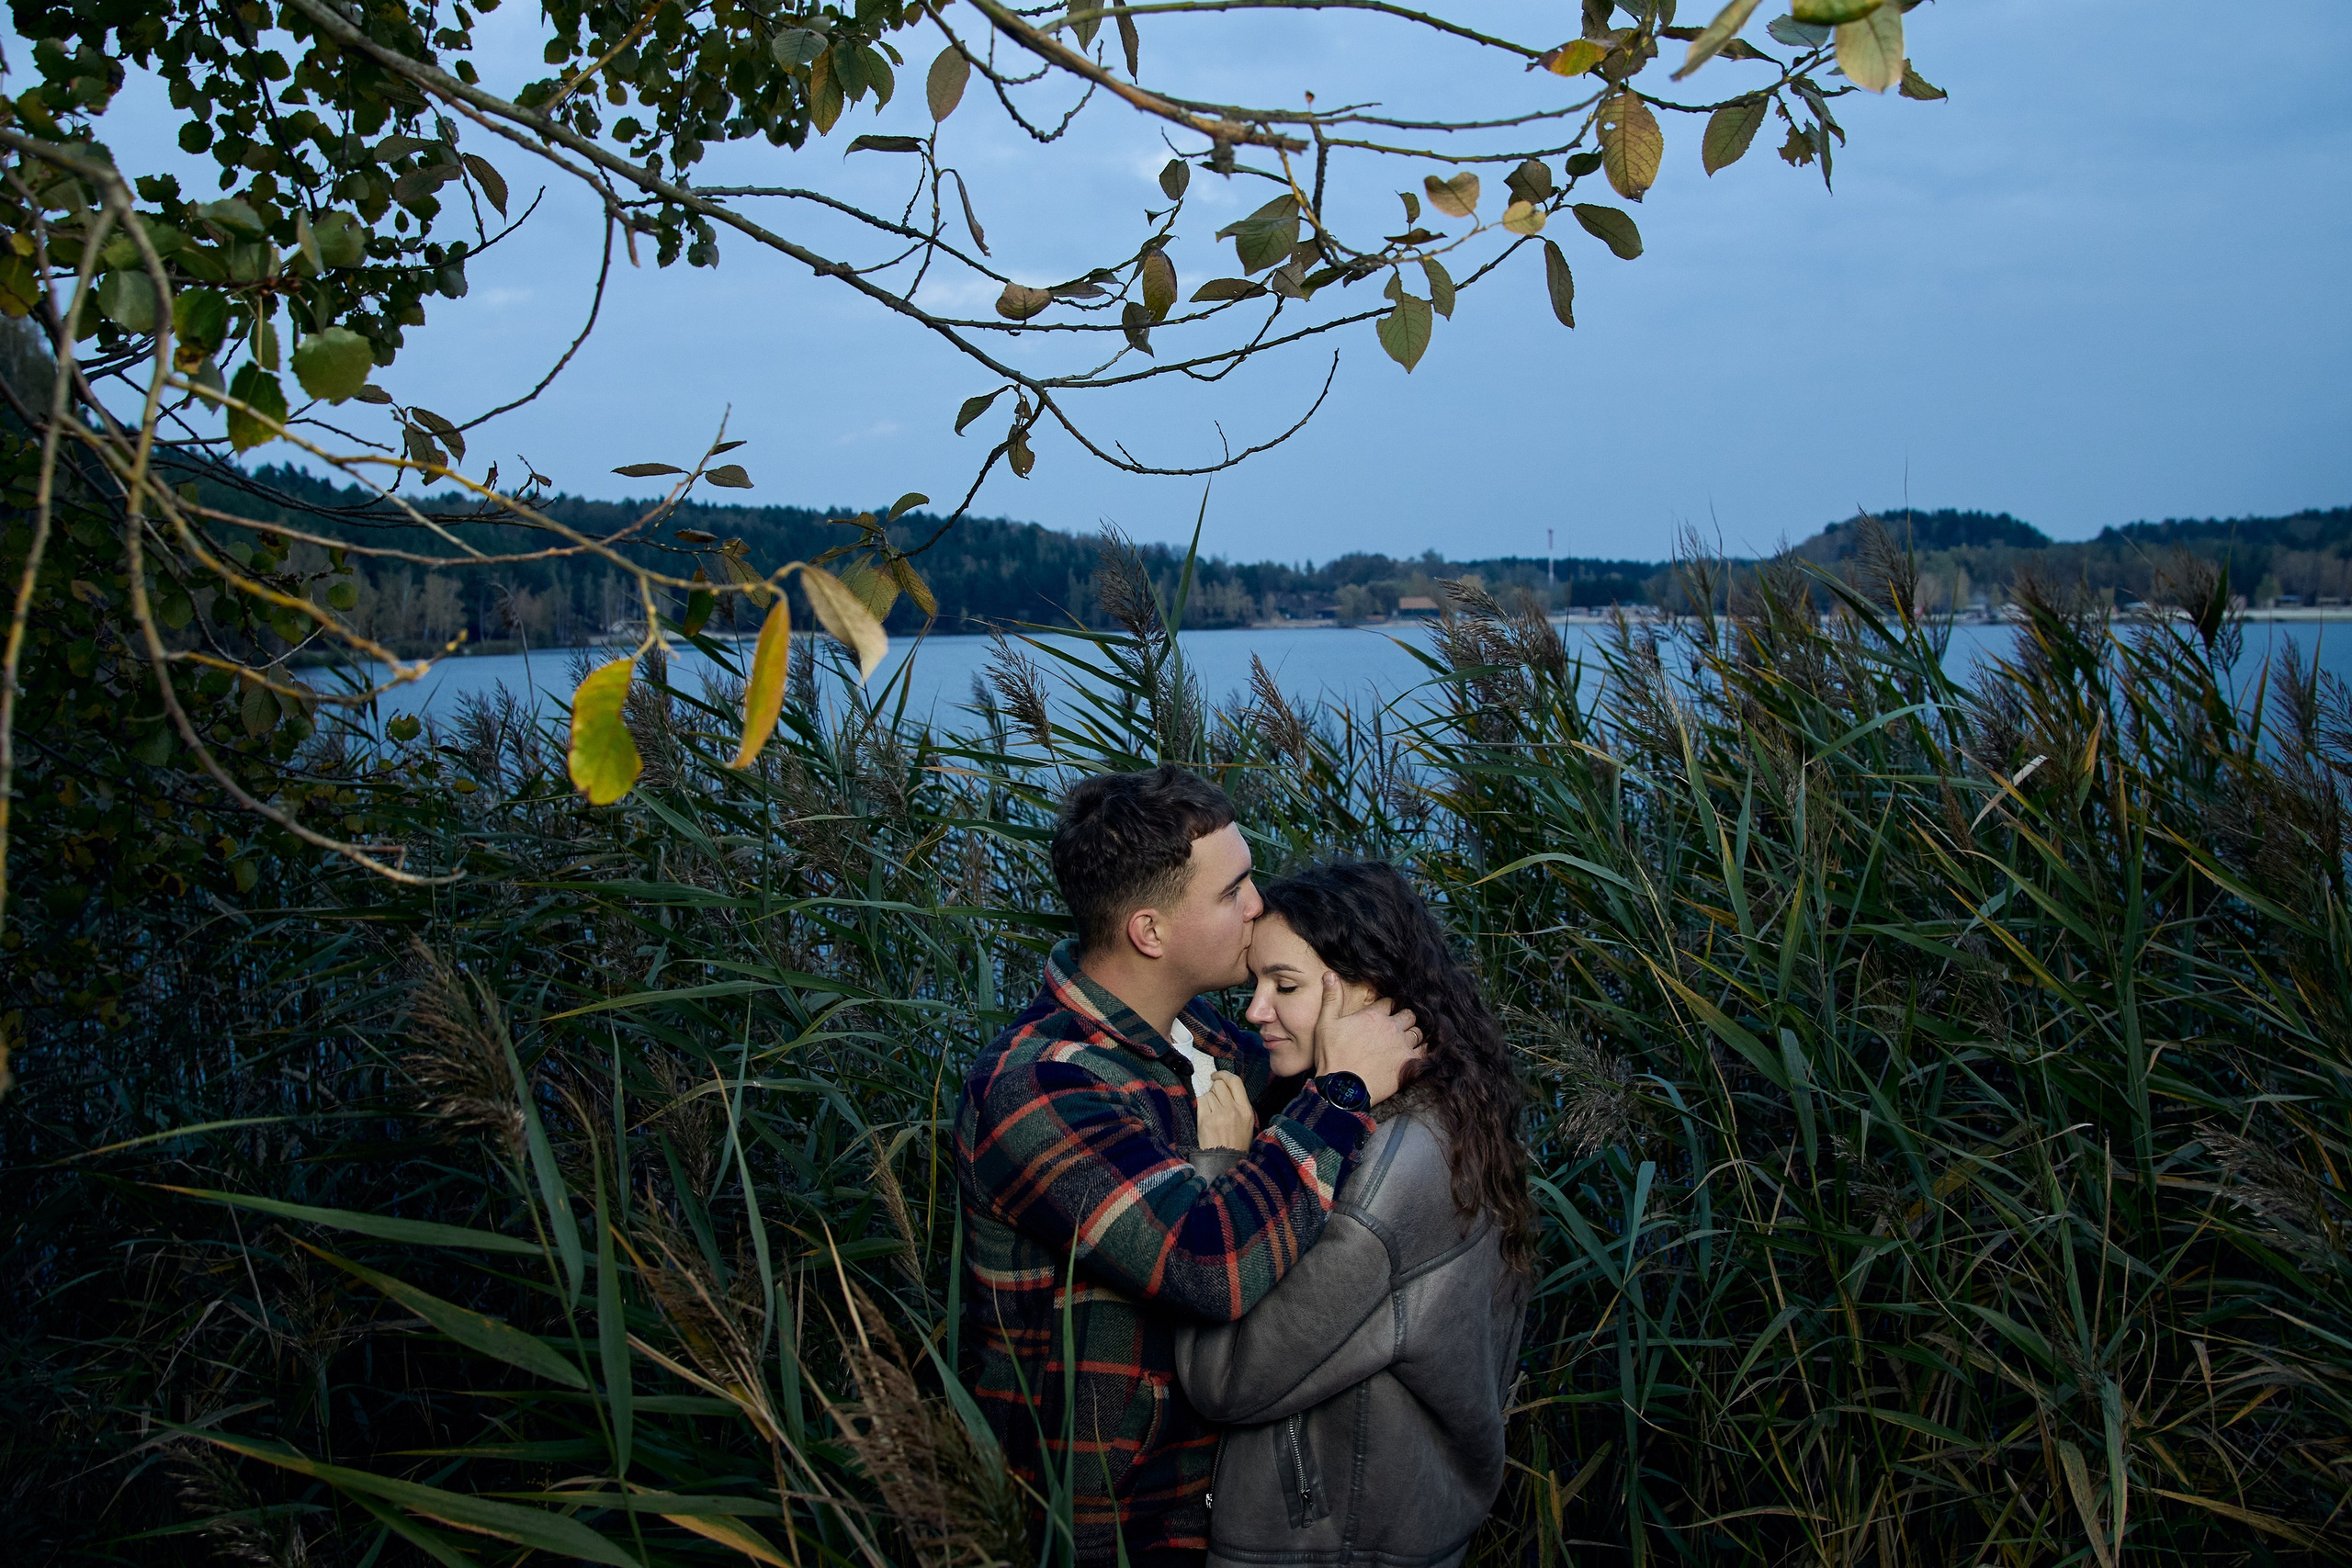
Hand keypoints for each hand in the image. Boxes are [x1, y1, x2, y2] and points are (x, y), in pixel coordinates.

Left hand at [1197, 1070, 1255, 1149]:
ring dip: (1207, 1099)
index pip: (1235, 1081)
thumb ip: (1238, 1104)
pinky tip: (1205, 1116)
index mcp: (1246, 1109)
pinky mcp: (1206, 1120)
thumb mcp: (1246, 1123)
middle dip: (1214, 1089)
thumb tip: (1223, 1087)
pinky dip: (1201, 1106)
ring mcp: (1219, 1115)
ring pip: (1208, 1093)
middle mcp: (1233, 1109)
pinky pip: (1200, 1102)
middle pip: (1219, 1085)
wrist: (1225, 1162)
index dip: (1223, 1074)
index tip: (1216, 1076)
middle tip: (1214, 1099)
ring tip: (1211, 1112)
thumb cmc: (1236, 1143)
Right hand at [1310, 973, 1423, 1105]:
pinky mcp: (1409, 1063)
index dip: (1389, 1006)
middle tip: (1398, 1026)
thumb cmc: (1332, 1056)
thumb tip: (1330, 974)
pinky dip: (1425, 1050)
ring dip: (1413, 1034)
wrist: (1343, 1089)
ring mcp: (1402, 1045)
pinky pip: (1426, 1051)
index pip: (1390, 1002)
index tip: (1386, 1012)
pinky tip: (1419, 1052)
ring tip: (1406, 1040)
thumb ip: (1332, 998)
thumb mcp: (1326, 1024)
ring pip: (1418, 1032)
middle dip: (1405, 1018)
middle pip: (1409, 1014)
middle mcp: (1392, 1027)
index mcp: (1374, 1015)